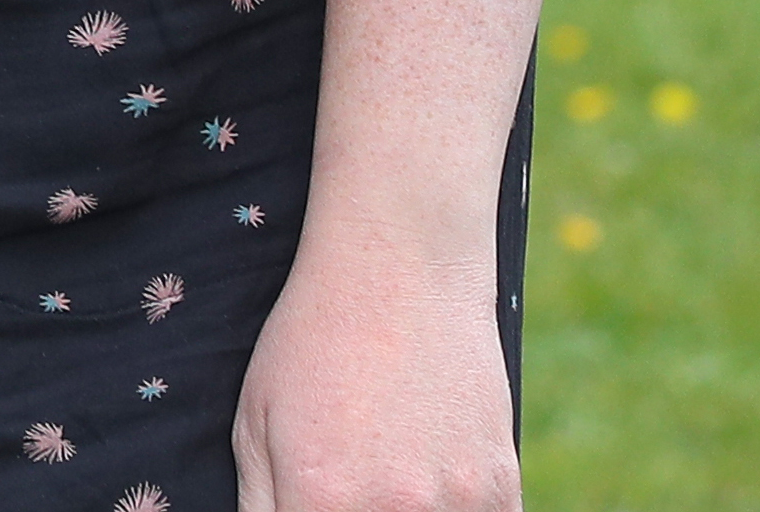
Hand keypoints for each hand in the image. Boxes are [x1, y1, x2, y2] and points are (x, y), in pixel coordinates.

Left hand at [231, 239, 521, 511]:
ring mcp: (457, 505)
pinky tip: (429, 483)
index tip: (312, 506)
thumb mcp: (256, 420)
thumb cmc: (313, 340)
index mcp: (319, 500)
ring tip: (389, 475)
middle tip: (350, 487)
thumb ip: (261, 503)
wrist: (401, 271)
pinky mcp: (503, 491)